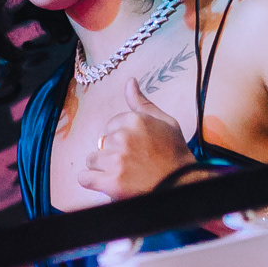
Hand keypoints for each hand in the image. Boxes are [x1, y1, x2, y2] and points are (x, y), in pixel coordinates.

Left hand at [78, 77, 196, 200]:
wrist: (183, 185)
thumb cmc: (175, 155)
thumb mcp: (165, 122)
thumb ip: (142, 103)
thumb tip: (129, 81)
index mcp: (134, 120)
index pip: (111, 126)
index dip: (122, 139)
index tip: (135, 148)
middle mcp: (122, 137)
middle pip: (102, 142)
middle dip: (113, 153)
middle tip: (133, 163)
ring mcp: (115, 160)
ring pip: (92, 160)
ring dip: (103, 168)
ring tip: (124, 174)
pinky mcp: (110, 182)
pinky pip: (84, 178)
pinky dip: (93, 181)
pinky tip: (107, 183)